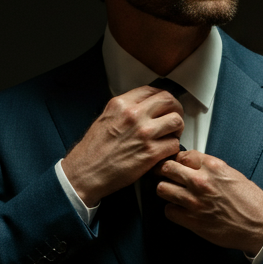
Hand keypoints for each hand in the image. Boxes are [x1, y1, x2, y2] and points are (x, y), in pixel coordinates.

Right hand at [61, 86, 183, 205]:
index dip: (163, 98)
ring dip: (177, 130)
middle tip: (173, 120)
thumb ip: (125, 110)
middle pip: (169, 101)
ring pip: (176, 121)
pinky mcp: (151, 152)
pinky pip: (174, 144)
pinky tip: (164, 152)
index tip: (165, 106)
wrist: (86, 173)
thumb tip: (144, 106)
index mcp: (121, 104)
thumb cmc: (93, 150)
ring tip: (169, 137)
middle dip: (176, 110)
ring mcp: (144, 133)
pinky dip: (172, 149)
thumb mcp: (105, 118)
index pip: (153, 90)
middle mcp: (134, 115)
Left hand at [156, 151, 262, 254]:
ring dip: (166, 190)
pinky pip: (169, 211)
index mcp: (213, 166)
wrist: (261, 226)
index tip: (177, 164)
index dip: (178, 160)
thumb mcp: (232, 175)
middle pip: (167, 168)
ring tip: (172, 193)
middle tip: (165, 176)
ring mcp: (195, 201)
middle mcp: (202, 181)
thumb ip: (211, 169)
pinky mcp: (192, 220)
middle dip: (165, 171)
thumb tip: (194, 166)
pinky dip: (172, 210)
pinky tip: (180, 210)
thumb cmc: (251, 202)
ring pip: (162, 189)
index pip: (182, 155)